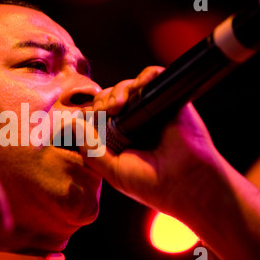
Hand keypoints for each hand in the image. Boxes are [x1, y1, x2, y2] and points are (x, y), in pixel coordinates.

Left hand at [83, 66, 220, 216]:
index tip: (85, 117)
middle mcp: (132, 122)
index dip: (89, 113)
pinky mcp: (168, 99)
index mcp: (117, 138)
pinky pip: (153, 76)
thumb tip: (71, 123)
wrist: (188, 183)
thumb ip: (90, 149)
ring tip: (118, 105)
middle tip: (105, 111)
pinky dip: (146, 75)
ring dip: (118, 91)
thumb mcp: (112, 170)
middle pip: (108, 98)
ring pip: (126, 87)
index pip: (96, 116)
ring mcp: (150, 109)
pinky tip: (140, 86)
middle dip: (101, 101)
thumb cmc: (151, 183)